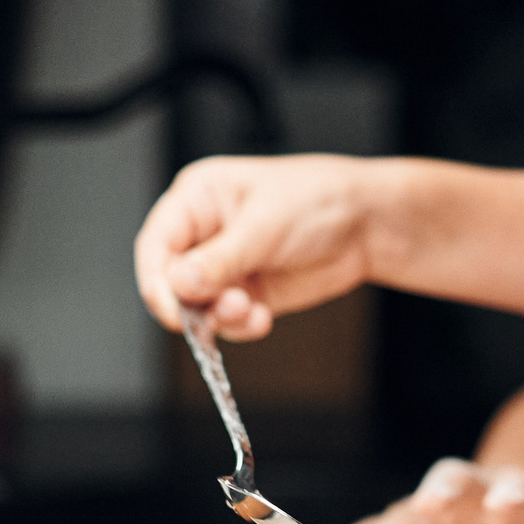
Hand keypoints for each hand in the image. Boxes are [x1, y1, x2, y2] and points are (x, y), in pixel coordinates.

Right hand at [132, 154, 377, 338]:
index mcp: (197, 198)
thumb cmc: (318, 198)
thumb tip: (178, 282)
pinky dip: (239, 326)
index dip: (158, 278)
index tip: (171, 305)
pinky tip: (261, 318)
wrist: (366, 224)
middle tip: (219, 310)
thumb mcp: (264, 225)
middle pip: (170, 280)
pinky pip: (225, 321)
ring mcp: (224, 266)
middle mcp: (204, 233)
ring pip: (196, 306)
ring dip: (219, 317)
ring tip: (249, 311)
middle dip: (193, 302)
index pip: (157, 244)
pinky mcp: (245, 293)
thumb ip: (220, 259)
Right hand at [315, 459, 523, 523]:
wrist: (516, 503)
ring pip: (408, 512)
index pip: (514, 490)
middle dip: (436, 498)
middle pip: (450, 486)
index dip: (510, 496)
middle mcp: (472, 494)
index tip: (505, 502)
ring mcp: (437, 510)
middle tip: (424, 510)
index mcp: (518, 495)